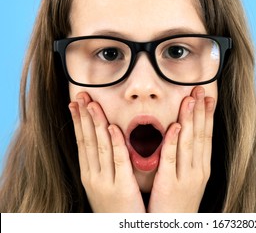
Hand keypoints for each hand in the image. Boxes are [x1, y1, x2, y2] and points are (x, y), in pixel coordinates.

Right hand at [69, 92, 144, 212]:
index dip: (79, 121)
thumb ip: (105, 163)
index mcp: (89, 174)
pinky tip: (112, 128)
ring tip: (91, 104)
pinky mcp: (121, 187)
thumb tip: (106, 140)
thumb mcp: (105, 183)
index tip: (76, 102)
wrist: (120, 231)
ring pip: (100, 147)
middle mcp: (93, 175)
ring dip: (95, 123)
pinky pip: (118, 161)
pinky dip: (115, 143)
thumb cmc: (116, 207)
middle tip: (80, 95)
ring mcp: (105, 181)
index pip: (82, 142)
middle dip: (83, 116)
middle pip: (87, 140)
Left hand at [147, 86, 214, 211]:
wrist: (175, 228)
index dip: (207, 115)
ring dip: (190, 119)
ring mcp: (186, 177)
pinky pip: (172, 159)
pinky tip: (176, 126)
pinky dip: (174, 141)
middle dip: (201, 110)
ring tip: (190, 99)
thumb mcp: (189, 179)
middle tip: (200, 89)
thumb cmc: (178, 203)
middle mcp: (198, 170)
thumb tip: (183, 136)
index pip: (206, 136)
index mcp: (202, 168)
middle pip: (200, 135)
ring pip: (189, 143)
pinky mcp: (170, 184)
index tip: (208, 96)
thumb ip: (186, 159)